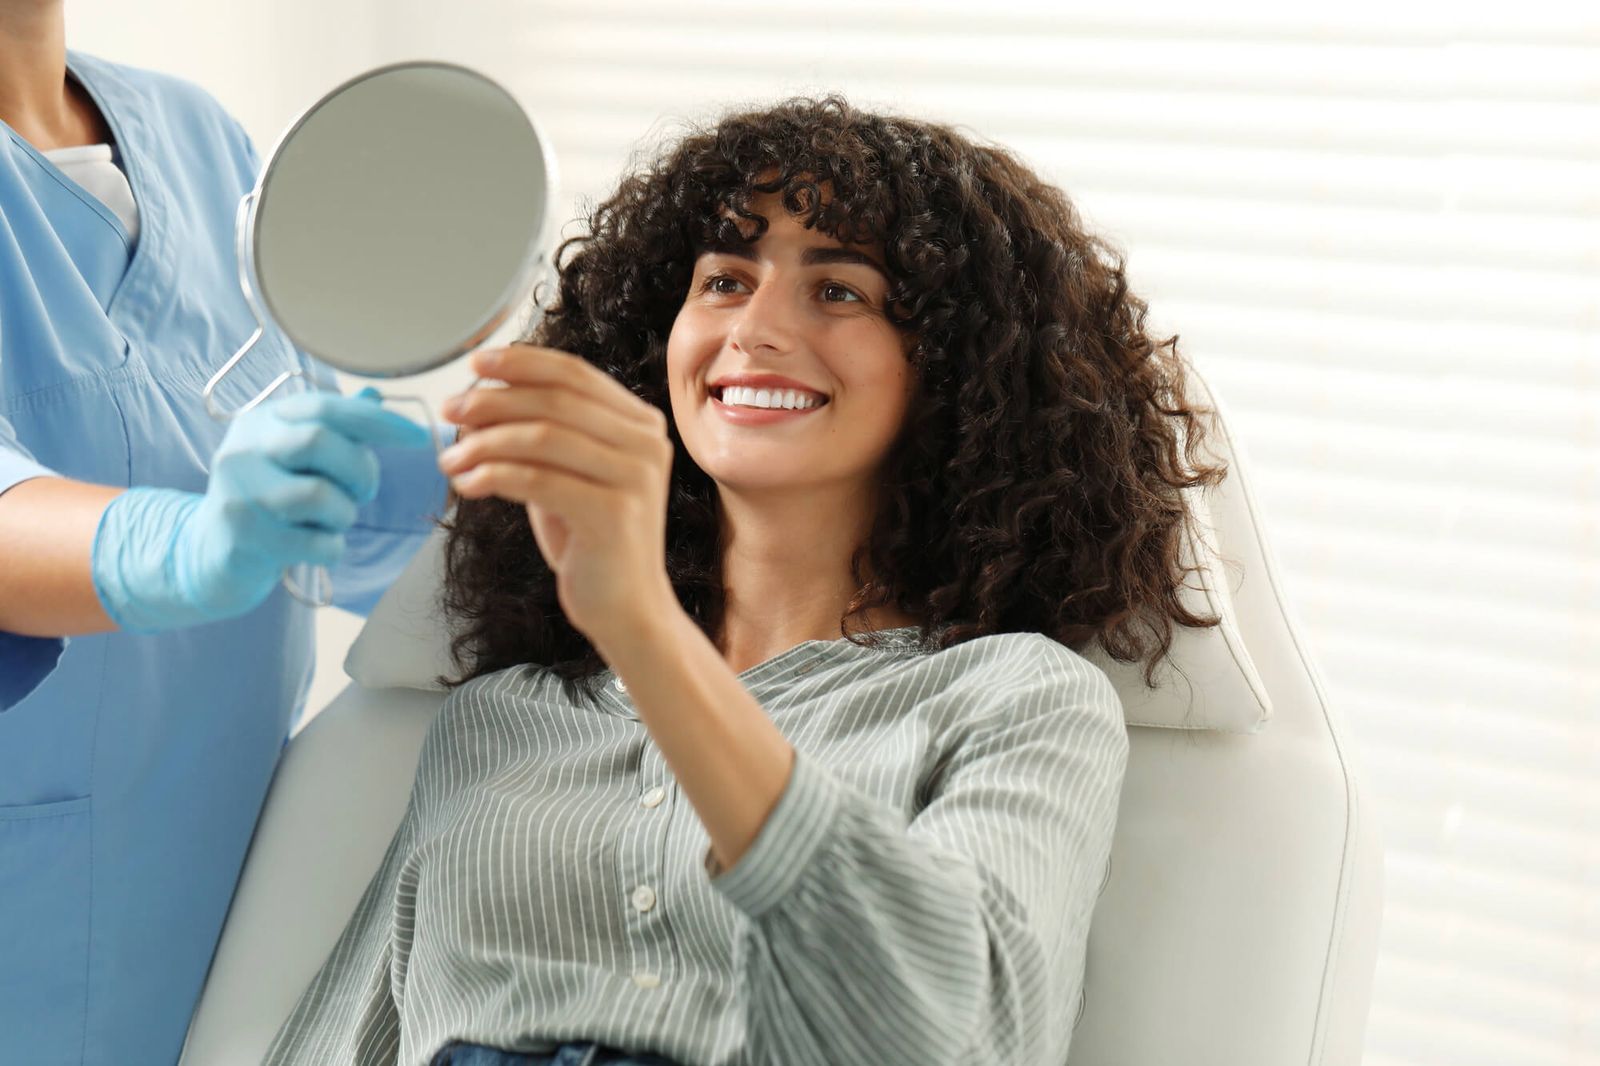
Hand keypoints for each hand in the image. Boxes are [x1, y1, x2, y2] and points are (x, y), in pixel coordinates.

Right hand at [90, 390, 430, 630]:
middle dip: (361, 470)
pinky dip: (332, 547)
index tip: (418, 437)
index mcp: (263, 420)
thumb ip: (335, 429)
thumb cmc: (268, 497)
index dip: (378, 421)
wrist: (209, 552)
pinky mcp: (243, 537)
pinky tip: (315, 545)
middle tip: (363, 490)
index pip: (326, 407)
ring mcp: (239, 493)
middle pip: (321, 442)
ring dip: (345, 514)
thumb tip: (376, 396)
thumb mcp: (293, 456)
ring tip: (331, 520)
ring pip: (321, 497)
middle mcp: (245, 449)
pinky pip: (317, 543)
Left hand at [438, 345, 676, 643]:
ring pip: (542, 437)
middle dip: (494, 400)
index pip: (575, 374)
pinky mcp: (614, 513)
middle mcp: (646, 443)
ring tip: (450, 459)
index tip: (476, 365)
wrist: (626, 607)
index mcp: (641, 424)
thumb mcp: (565, 474)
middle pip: (555, 401)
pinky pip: (537, 480)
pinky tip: (467, 484)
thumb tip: (473, 401)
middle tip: (450, 410)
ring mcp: (635, 477)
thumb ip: (535, 436)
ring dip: (484, 443)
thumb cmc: (591, 540)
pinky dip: (492, 476)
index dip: (522, 363)